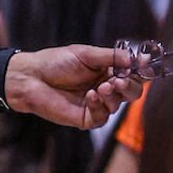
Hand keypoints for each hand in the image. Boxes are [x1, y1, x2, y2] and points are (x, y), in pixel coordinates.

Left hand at [4, 44, 133, 130]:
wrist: (31, 78)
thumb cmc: (55, 62)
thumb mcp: (86, 54)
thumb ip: (111, 57)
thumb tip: (136, 59)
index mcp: (107, 71)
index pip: (132, 74)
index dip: (139, 72)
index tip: (142, 68)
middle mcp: (105, 88)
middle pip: (131, 92)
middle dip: (129, 87)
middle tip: (119, 81)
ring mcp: (96, 104)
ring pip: (118, 105)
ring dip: (113, 96)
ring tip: (101, 87)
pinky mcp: (86, 118)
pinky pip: (102, 117)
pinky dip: (100, 106)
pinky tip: (91, 97)